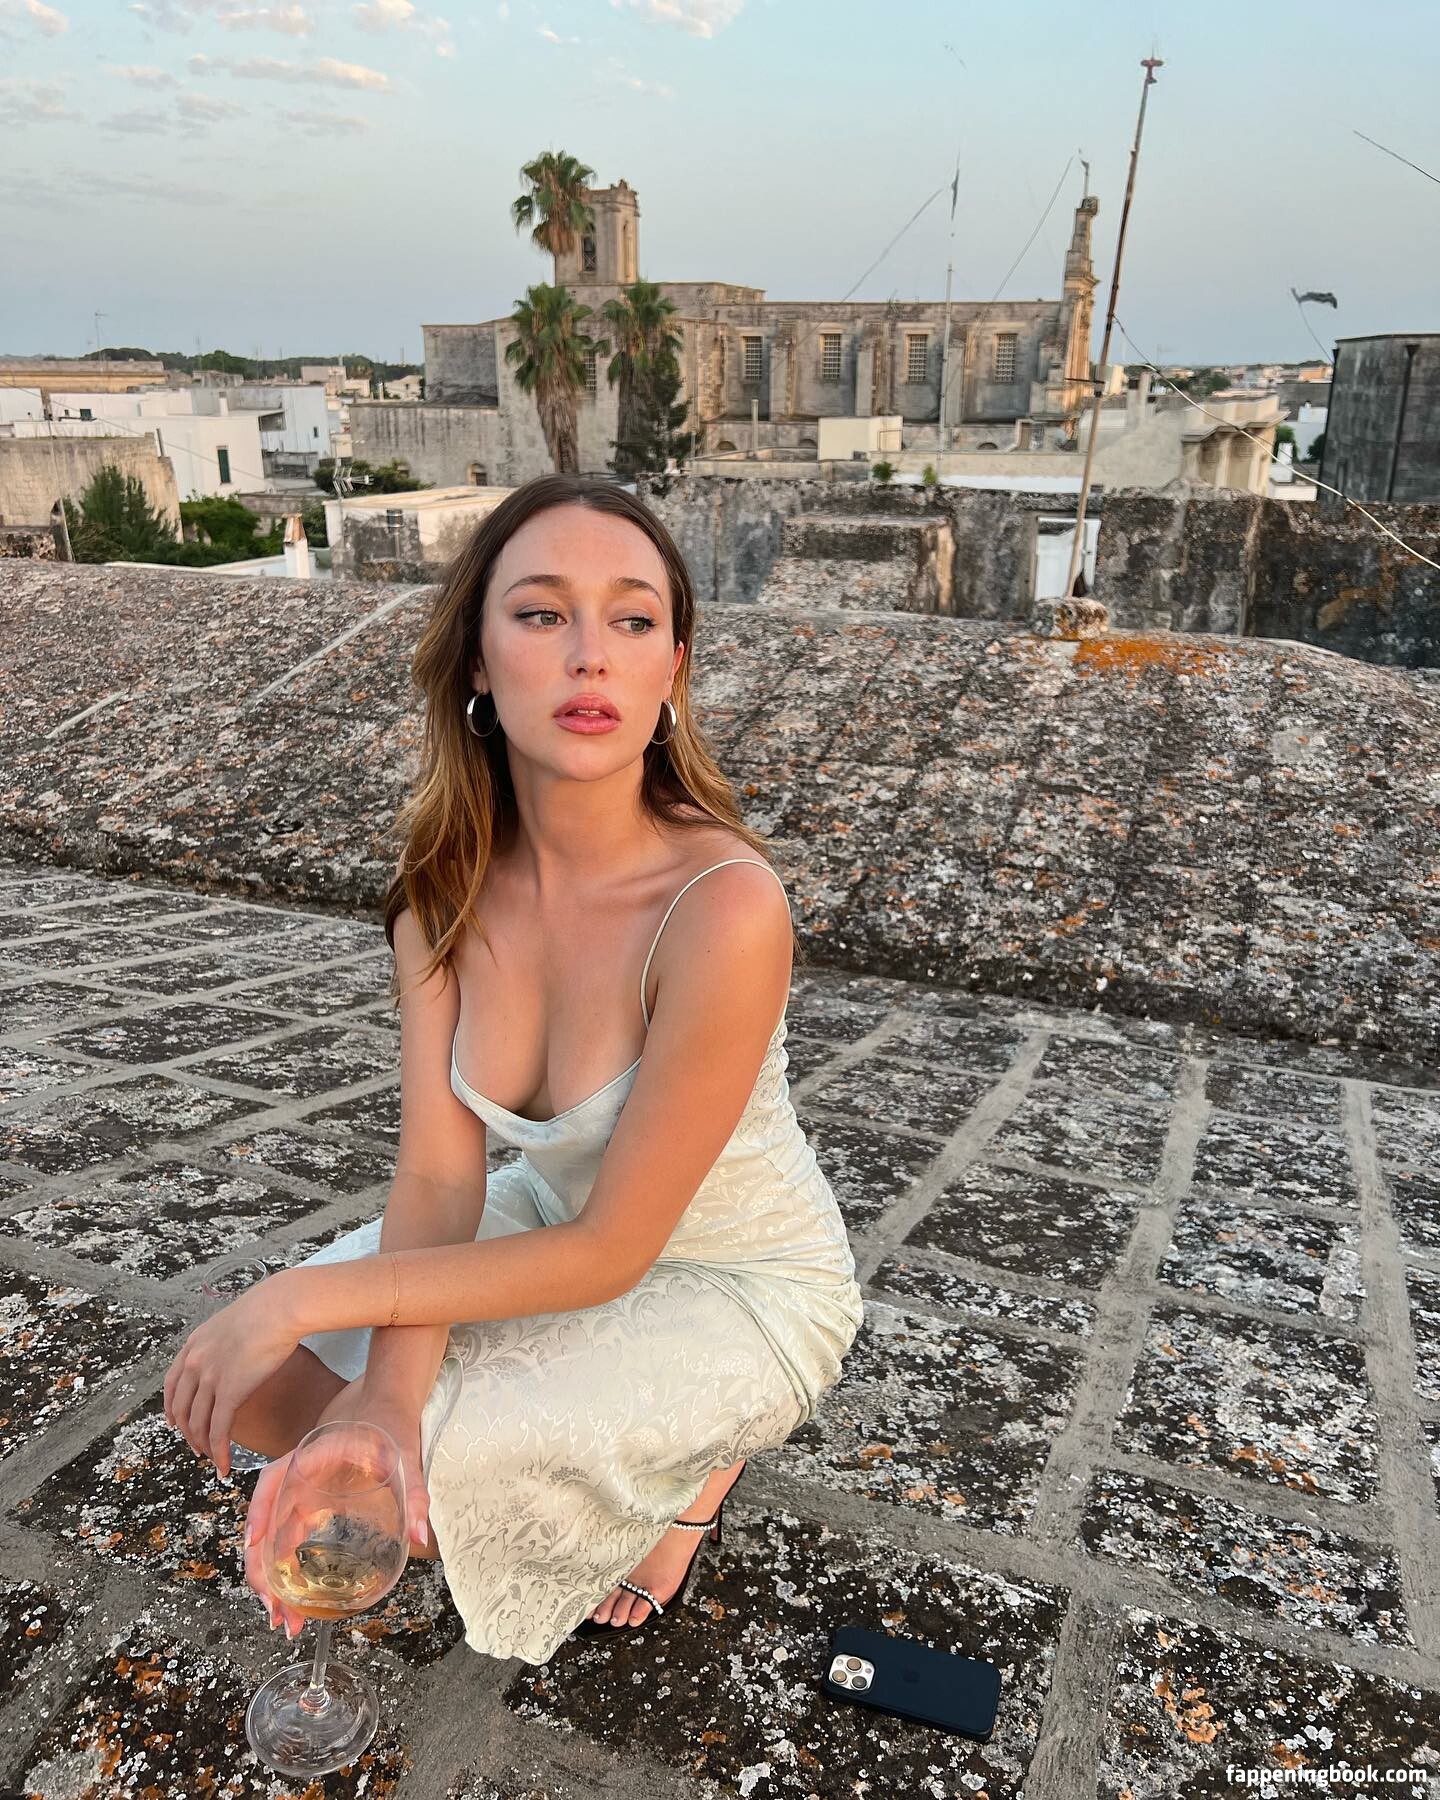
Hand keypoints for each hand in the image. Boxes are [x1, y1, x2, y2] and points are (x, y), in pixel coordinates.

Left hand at [162, 1275, 301, 1476]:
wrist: (280, 1308)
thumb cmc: (269, 1309)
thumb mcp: (233, 1322)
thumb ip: (225, 1341)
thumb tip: (235, 1350)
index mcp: (194, 1344)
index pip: (172, 1384)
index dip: (172, 1408)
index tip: (175, 1422)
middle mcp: (195, 1363)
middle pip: (182, 1408)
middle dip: (188, 1432)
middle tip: (196, 1446)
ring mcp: (210, 1378)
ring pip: (198, 1423)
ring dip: (203, 1445)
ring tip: (210, 1458)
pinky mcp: (230, 1392)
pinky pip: (219, 1430)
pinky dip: (219, 1452)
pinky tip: (224, 1464)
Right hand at [242, 1378, 431, 1639]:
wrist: (388, 1400)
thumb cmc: (390, 1422)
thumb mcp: (404, 1453)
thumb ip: (414, 1492)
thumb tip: (422, 1534)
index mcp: (311, 1455)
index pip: (273, 1481)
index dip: (259, 1512)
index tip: (254, 1544)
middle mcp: (297, 1474)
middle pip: (265, 1521)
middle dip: (263, 1569)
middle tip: (277, 1612)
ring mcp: (301, 1488)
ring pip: (272, 1534)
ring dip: (270, 1576)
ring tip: (284, 1618)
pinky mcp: (310, 1499)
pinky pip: (287, 1533)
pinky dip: (284, 1564)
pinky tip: (293, 1594)